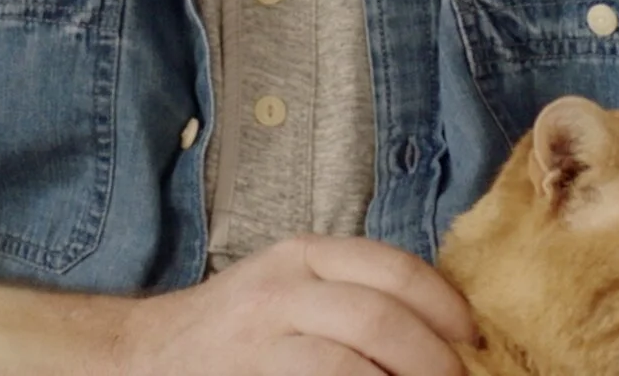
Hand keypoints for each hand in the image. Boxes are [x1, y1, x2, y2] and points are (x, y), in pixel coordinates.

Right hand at [109, 234, 478, 375]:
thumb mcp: (291, 288)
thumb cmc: (236, 330)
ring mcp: (262, 340)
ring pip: (349, 362)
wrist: (146, 357)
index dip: (444, 305)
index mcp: (303, 256)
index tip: (473, 340)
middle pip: (379, 316)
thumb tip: (441, 328)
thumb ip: (350, 293)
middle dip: (431, 357)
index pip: (391, 268)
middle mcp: (281, 290)